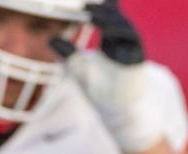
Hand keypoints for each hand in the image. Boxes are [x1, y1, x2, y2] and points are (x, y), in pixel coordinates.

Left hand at [55, 2, 164, 152]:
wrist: (113, 109)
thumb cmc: (99, 90)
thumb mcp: (77, 67)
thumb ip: (67, 52)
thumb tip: (50, 39)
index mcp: (110, 39)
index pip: (108, 15)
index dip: (101, 6)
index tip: (85, 2)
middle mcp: (121, 39)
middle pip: (115, 16)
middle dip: (101, 9)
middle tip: (85, 6)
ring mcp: (130, 46)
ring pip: (122, 24)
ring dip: (107, 18)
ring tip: (90, 15)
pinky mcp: (137, 54)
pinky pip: (130, 37)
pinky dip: (117, 30)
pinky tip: (103, 27)